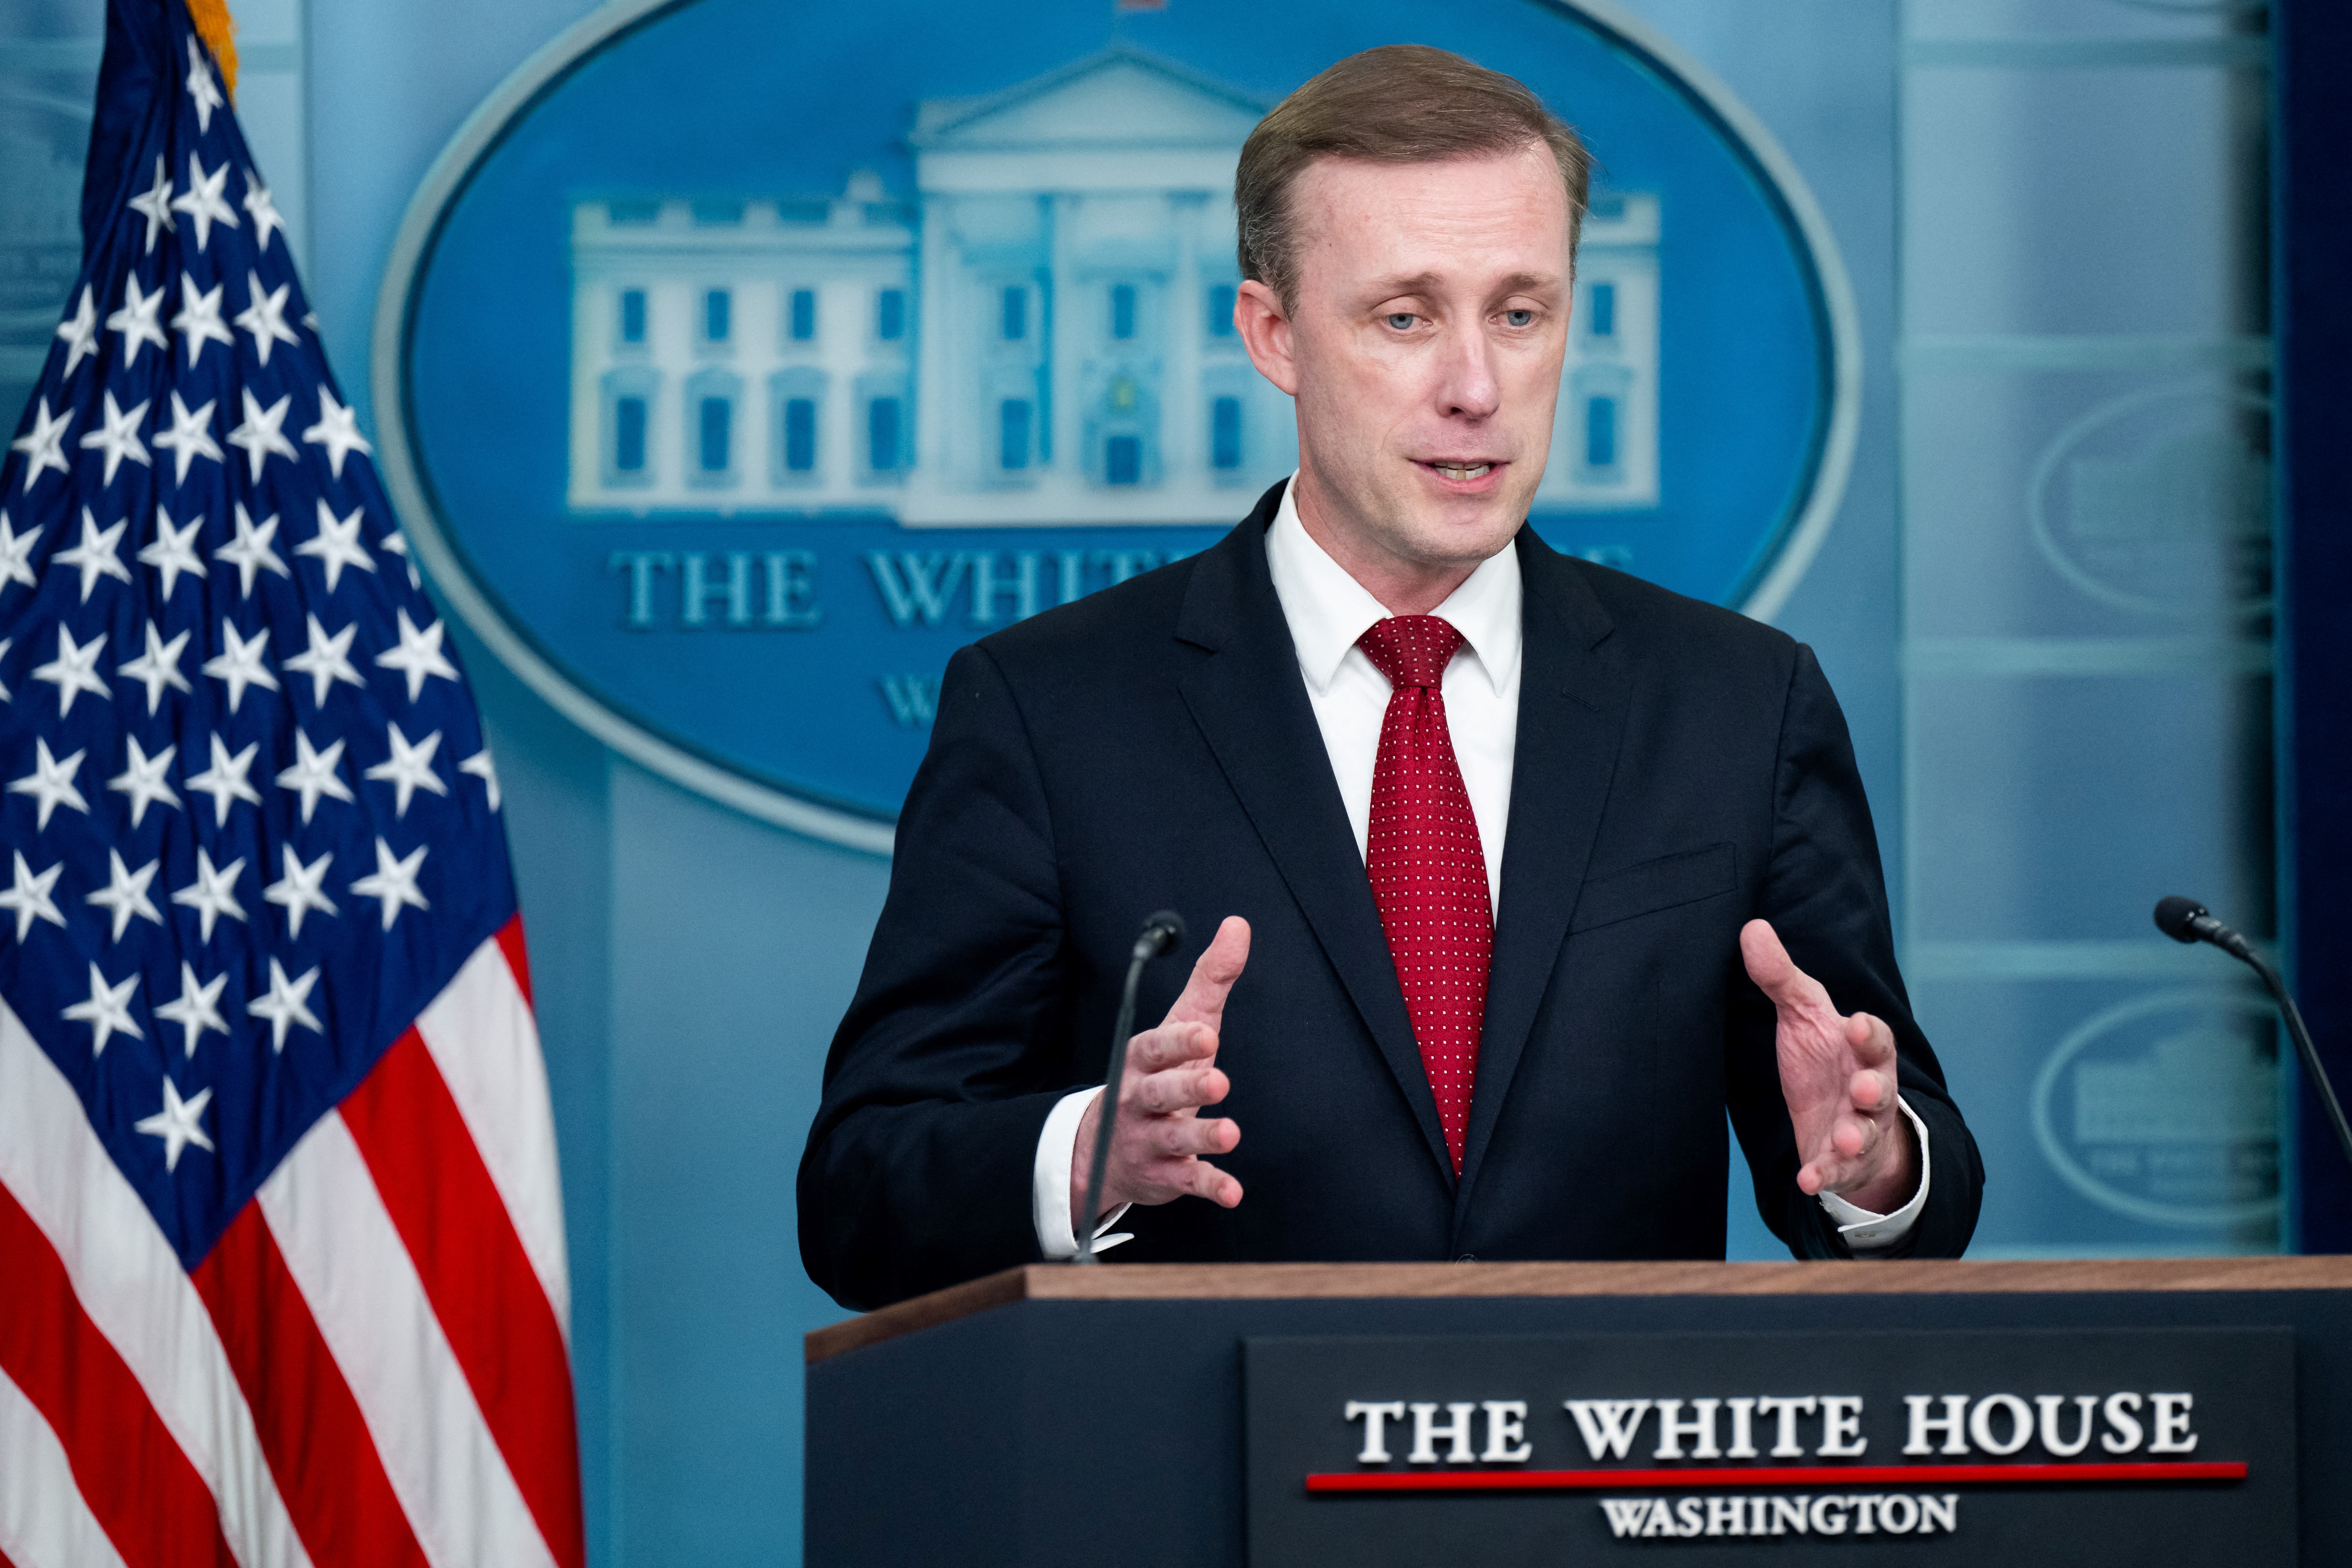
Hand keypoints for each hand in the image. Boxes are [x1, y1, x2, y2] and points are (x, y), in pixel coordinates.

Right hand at [1071, 915, 1250, 1231]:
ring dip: (1201, 1137)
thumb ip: (1210, 979)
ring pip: (1172, 1138)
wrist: (1102, 1147)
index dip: (1178, 1042)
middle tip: (1218, 1081)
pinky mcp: (1163, 1174)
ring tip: (1230, 1134)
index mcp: (1142, 1060)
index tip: (1206, 1036)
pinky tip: (1232, 1192)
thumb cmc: (1156, 1073)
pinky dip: (1208, 1187)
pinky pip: (1186, 1181)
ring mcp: (1147, 1139)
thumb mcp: (1182, 1024)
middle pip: (1159, 1092)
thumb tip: (1238, 925)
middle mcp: (1138, 1099)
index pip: (1155, 1047)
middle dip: (1186, 1087)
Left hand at [1741, 918, 1917, 1214]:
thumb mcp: (1802, 1015)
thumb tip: (1752, 927)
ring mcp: (1861, 1127)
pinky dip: (1824, 1175)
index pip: (1874, 1037)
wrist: (1840, 1113)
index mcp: (1861, 1049)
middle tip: (1864, 1089)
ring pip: (1866, 1133)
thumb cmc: (1824, 1057)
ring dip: (1856, 1137)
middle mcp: (1869, 1088)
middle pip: (1881, 1088)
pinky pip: (1837, 1170)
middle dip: (1875, 1089)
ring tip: (1847, 1139)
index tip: (1854, 1023)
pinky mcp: (1844, 1160)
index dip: (1868, 1032)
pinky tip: (1808, 1181)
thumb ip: (1781, 978)